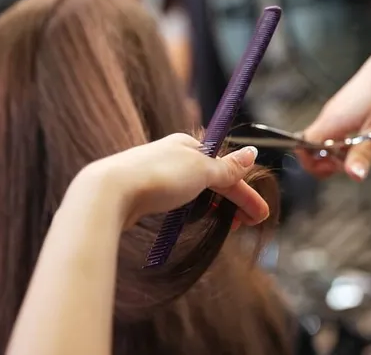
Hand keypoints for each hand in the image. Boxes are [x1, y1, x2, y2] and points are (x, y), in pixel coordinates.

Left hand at [70, 133, 267, 229]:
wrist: (109, 193)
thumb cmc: (157, 177)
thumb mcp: (201, 170)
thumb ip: (227, 167)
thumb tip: (252, 151)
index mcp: (187, 144)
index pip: (224, 167)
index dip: (245, 191)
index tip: (260, 215)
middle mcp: (171, 156)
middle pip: (211, 179)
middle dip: (234, 201)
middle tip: (250, 224)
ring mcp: (156, 175)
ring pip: (194, 192)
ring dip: (215, 207)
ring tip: (229, 226)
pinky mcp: (142, 194)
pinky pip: (177, 202)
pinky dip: (193, 211)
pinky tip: (196, 220)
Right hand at [298, 28, 370, 180]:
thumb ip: (362, 154)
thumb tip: (354, 177)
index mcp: (331, 121)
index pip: (302, 147)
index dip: (313, 164)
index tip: (337, 168)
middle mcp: (329, 115)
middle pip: (312, 146)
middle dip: (327, 161)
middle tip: (353, 162)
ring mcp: (336, 111)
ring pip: (325, 139)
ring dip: (339, 152)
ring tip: (364, 148)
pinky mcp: (346, 107)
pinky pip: (336, 130)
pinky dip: (346, 140)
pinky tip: (367, 137)